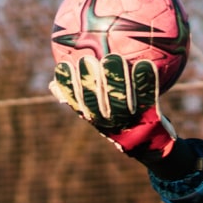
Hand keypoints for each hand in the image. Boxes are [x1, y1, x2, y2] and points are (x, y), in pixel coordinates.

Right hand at [49, 53, 176, 161]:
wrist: (149, 144)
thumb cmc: (117, 122)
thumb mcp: (95, 113)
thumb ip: (77, 98)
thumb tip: (52, 85)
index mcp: (94, 118)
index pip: (77, 101)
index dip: (69, 84)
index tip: (64, 66)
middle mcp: (110, 121)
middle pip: (98, 99)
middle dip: (92, 79)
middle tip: (88, 58)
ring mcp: (130, 120)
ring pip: (122, 98)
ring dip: (118, 78)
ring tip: (114, 58)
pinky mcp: (150, 117)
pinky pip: (148, 97)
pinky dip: (146, 82)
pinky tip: (144, 64)